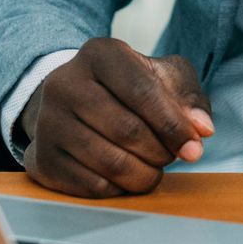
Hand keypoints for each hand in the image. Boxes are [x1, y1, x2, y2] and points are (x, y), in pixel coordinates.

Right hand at [18, 38, 213, 196]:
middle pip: (127, 130)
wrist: (74, 101)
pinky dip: (119, 189)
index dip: (173, 125)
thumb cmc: (129, 89)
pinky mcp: (40, 158)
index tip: (195, 147)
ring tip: (152, 168)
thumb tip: (202, 129)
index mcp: (99, 54)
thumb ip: (189, 99)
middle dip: (160, 152)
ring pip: (109, 163)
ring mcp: (47, 122)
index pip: (142, 92)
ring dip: (144, 174)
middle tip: (170, 156)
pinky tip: (126, 177)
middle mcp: (64, 83)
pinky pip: (92, 186)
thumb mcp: (163, 78)